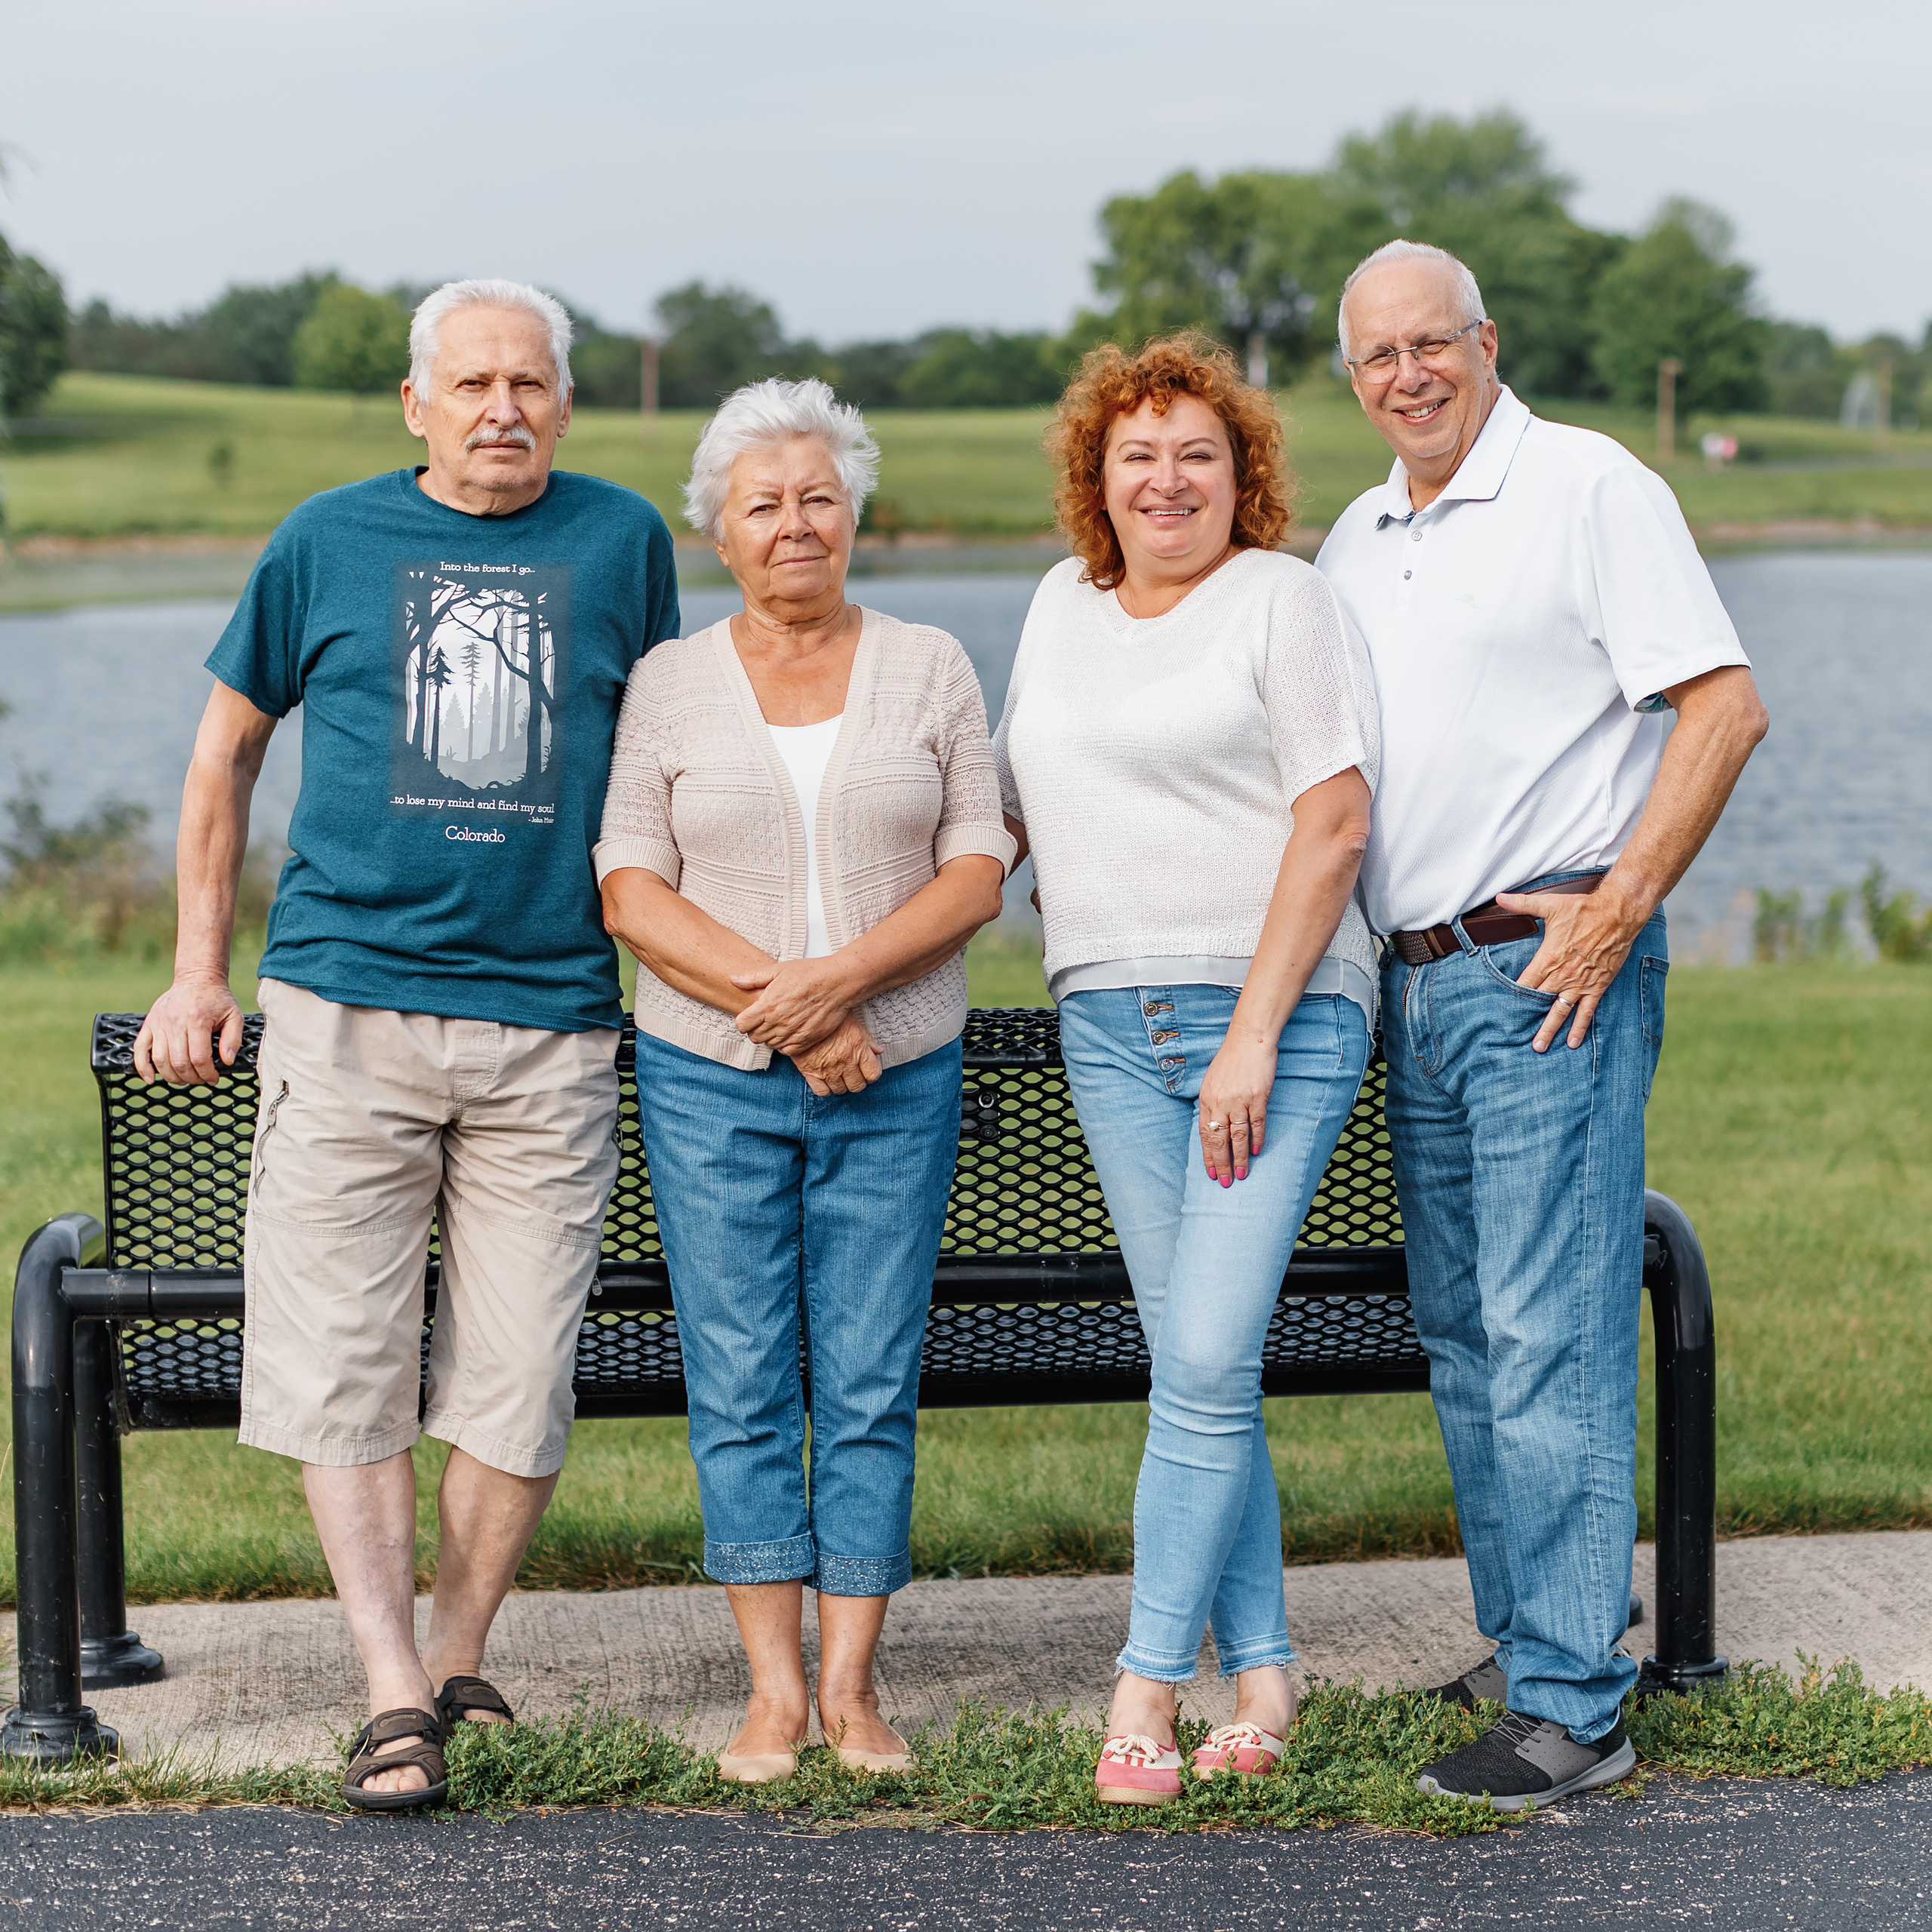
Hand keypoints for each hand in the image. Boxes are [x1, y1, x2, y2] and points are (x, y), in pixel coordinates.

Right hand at [134, 973, 244, 1084]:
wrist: (197, 979)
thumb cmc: (217, 999)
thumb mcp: (234, 1015)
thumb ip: (233, 1039)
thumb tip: (227, 1061)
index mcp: (197, 1020)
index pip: (199, 1057)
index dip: (207, 1073)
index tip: (213, 1078)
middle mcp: (175, 1021)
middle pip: (179, 1062)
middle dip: (192, 1077)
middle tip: (201, 1079)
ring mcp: (159, 1023)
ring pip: (160, 1059)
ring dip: (172, 1076)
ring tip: (185, 1079)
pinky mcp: (149, 1023)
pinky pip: (140, 1048)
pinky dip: (143, 1067)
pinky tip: (151, 1078)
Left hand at [731, 958, 858, 1054]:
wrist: (837, 983)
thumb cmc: (809, 973)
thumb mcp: (778, 970)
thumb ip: (753, 978)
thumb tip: (734, 980)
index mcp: (767, 1005)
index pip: (742, 1025)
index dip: (743, 1020)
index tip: (750, 1015)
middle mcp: (778, 1022)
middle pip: (754, 1037)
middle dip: (756, 1029)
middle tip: (765, 1019)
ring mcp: (792, 1033)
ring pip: (770, 1045)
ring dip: (770, 1037)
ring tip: (779, 1024)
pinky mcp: (806, 1040)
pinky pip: (786, 1050)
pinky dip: (784, 1044)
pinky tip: (789, 1032)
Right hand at [788, 1018, 882, 1095]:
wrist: (801, 1014)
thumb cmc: (829, 1016)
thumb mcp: (852, 1022)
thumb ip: (867, 1039)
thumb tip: (878, 1051)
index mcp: (858, 1047)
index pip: (873, 1074)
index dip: (871, 1073)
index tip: (867, 1069)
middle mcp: (844, 1061)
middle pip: (858, 1086)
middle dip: (857, 1080)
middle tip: (852, 1073)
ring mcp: (827, 1068)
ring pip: (841, 1090)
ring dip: (841, 1084)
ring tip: (839, 1075)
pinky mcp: (810, 1072)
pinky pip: (823, 1092)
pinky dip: (826, 1089)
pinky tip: (826, 1080)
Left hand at [1197, 1033, 1277, 1185]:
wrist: (1249, 1039)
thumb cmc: (1231, 1059)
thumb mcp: (1212, 1081)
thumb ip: (1212, 1103)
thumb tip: (1213, 1125)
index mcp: (1207, 1099)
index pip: (1204, 1134)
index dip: (1207, 1155)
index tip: (1209, 1172)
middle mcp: (1220, 1102)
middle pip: (1219, 1139)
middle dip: (1221, 1163)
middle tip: (1224, 1182)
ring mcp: (1239, 1100)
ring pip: (1238, 1136)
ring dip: (1239, 1158)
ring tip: (1240, 1175)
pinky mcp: (1257, 1096)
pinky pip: (1257, 1123)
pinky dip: (1256, 1138)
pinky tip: (1255, 1152)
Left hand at [1494, 882, 1648, 1051]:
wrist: (1618, 914)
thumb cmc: (1583, 909)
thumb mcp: (1550, 904)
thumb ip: (1522, 904)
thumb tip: (1499, 897)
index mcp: (1548, 958)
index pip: (1525, 983)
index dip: (1513, 997)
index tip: (1502, 1012)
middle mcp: (1562, 975)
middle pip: (1539, 1002)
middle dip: (1527, 1020)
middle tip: (1514, 1038)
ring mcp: (1580, 983)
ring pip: (1560, 1011)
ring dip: (1550, 1029)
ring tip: (1539, 1047)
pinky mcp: (1597, 986)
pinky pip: (1587, 1011)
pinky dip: (1580, 1027)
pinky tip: (1573, 1042)